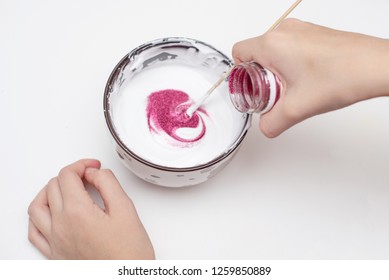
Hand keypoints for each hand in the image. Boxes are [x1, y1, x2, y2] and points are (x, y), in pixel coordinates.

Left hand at [28, 159, 154, 258]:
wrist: (127, 277)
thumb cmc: (129, 251)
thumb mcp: (126, 209)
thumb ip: (108, 183)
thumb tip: (94, 173)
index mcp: (78, 212)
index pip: (68, 175)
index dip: (81, 165)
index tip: (93, 167)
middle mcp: (61, 226)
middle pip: (53, 186)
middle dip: (70, 175)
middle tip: (88, 176)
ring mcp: (55, 241)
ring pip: (37, 206)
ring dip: (49, 191)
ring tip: (65, 188)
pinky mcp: (55, 253)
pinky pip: (34, 231)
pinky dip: (38, 216)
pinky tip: (50, 213)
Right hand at [232, 19, 388, 136]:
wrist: (375, 66)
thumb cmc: (342, 75)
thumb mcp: (297, 108)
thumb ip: (271, 123)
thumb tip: (265, 126)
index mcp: (272, 44)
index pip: (238, 53)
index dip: (240, 74)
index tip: (251, 88)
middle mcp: (284, 31)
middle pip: (255, 53)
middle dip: (259, 76)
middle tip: (274, 94)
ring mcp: (301, 29)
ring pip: (273, 50)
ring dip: (276, 70)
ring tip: (293, 88)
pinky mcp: (314, 33)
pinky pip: (290, 47)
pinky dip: (291, 63)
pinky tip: (306, 79)